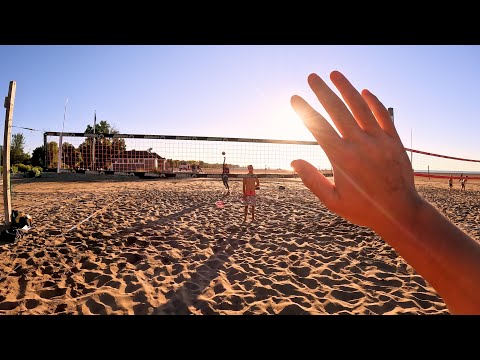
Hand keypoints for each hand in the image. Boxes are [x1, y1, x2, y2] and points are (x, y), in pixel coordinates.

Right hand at [290, 71, 423, 232]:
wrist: (400, 213)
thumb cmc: (363, 209)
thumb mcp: (332, 201)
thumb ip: (312, 180)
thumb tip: (293, 161)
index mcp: (341, 158)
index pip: (318, 127)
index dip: (304, 110)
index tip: (295, 98)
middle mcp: (359, 145)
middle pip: (337, 110)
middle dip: (322, 91)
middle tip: (312, 76)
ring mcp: (379, 141)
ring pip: (360, 107)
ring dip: (346, 88)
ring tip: (334, 74)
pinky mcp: (394, 141)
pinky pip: (383, 115)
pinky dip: (373, 101)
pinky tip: (363, 91)